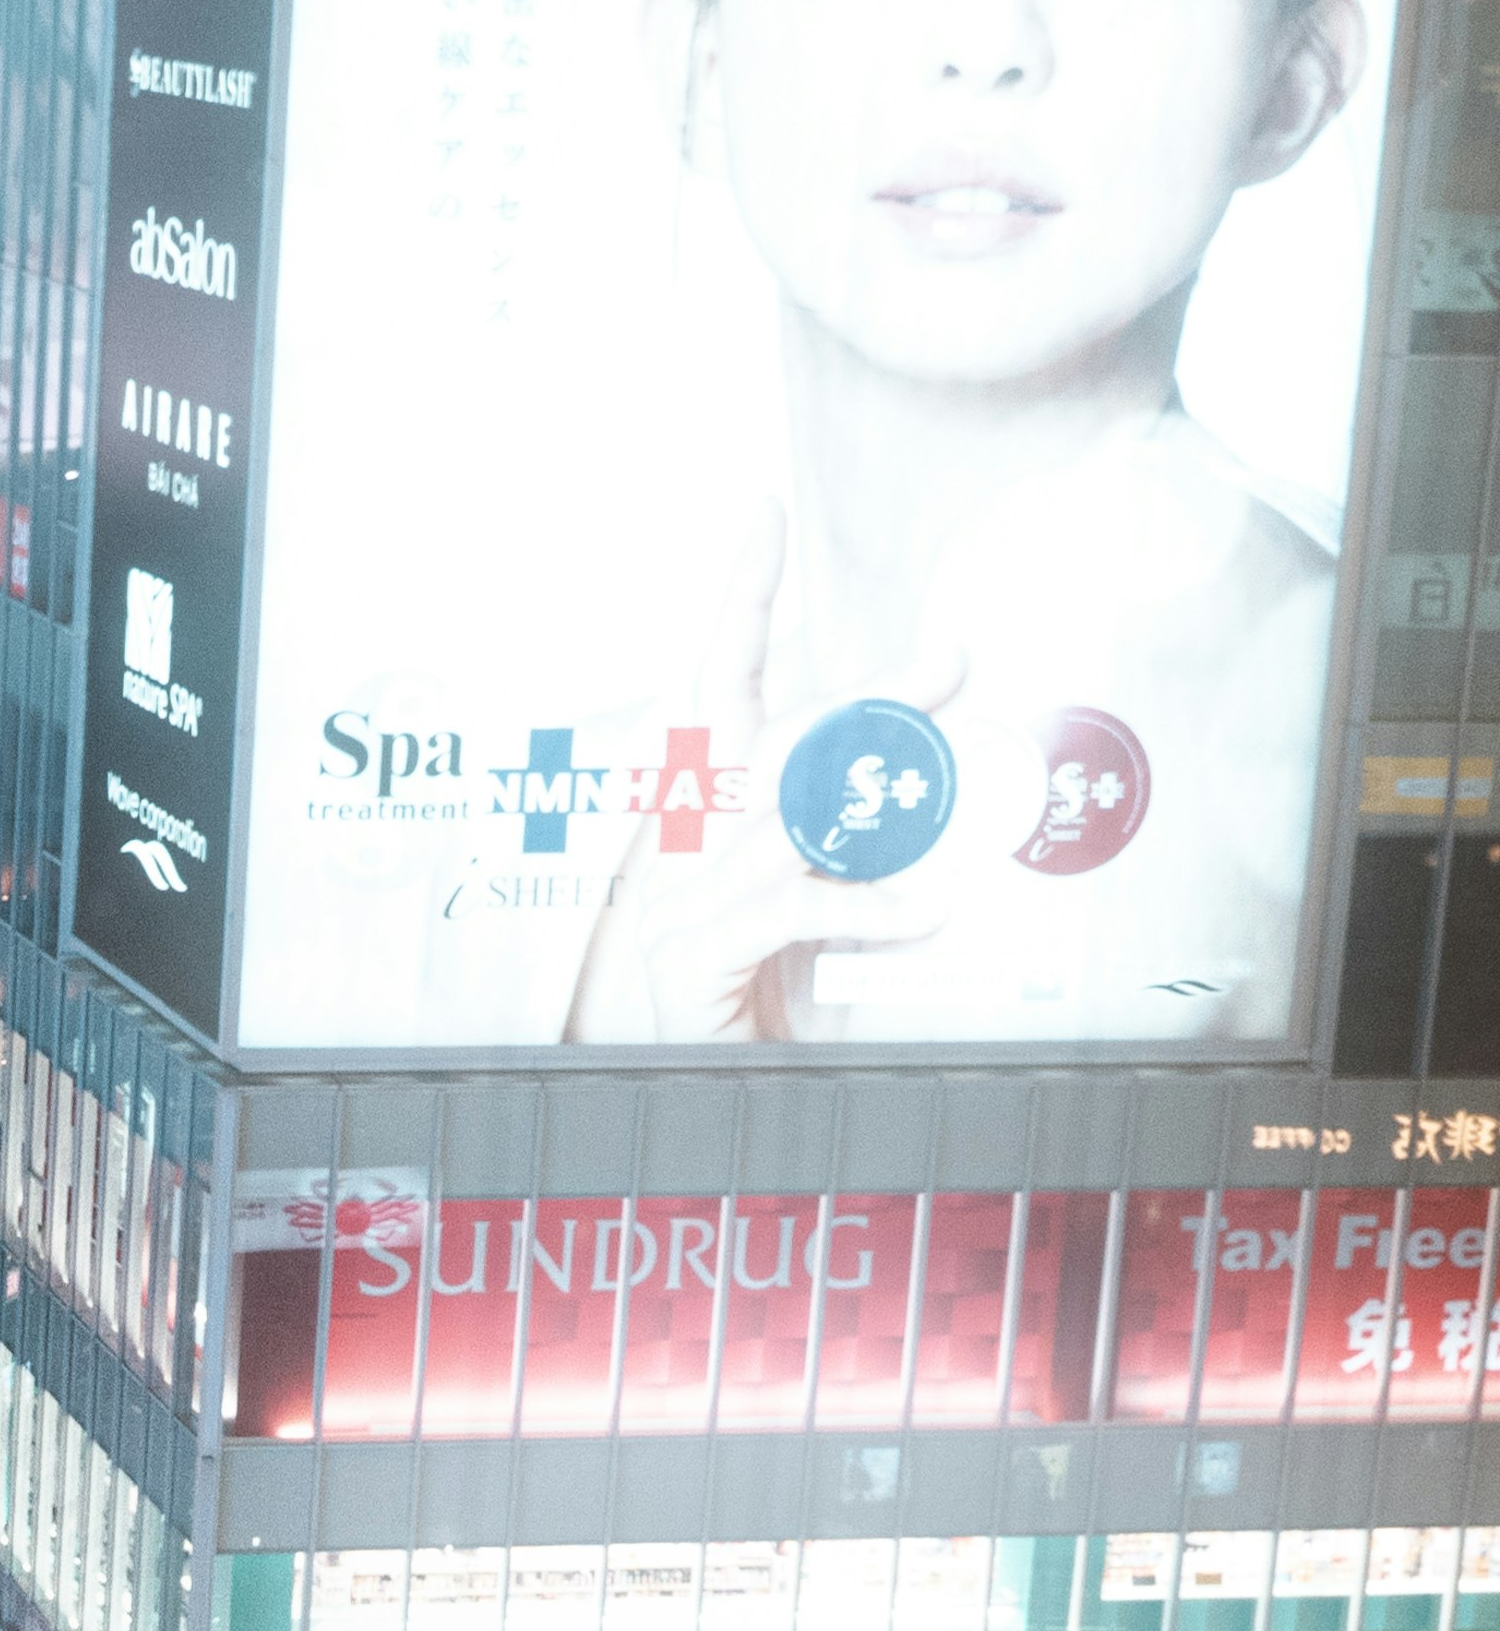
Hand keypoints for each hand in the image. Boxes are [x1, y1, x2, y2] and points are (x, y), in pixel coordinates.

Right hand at [561, 511, 963, 1044]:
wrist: (674, 1116)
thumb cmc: (741, 1014)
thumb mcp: (796, 919)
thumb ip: (841, 854)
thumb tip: (932, 796)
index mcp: (698, 824)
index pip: (708, 686)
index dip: (733, 599)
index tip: (762, 513)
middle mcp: (681, 851)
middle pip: (766, 737)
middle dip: (864, 693)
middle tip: (954, 650)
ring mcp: (679, 906)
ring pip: (784, 819)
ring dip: (880, 794)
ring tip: (957, 774)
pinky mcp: (696, 963)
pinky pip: (791, 912)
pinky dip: (864, 907)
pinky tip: (927, 909)